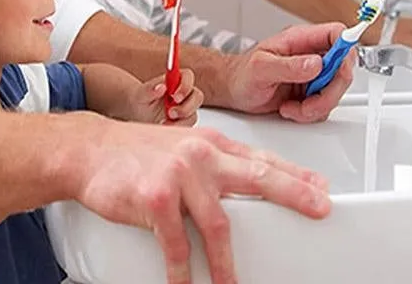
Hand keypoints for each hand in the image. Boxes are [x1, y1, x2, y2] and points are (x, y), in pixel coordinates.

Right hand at [70, 114, 330, 283]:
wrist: (91, 150)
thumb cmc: (138, 152)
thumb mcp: (182, 148)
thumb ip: (213, 166)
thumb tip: (244, 185)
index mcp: (211, 143)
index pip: (262, 158)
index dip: (295, 174)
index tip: (320, 188)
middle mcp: (201, 155)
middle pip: (257, 177)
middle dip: (293, 194)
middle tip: (319, 209)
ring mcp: (179, 176)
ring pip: (219, 223)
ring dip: (230, 261)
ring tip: (236, 283)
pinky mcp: (156, 199)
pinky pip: (178, 245)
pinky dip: (184, 272)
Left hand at [131, 69, 203, 126]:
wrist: (139, 114)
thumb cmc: (143, 99)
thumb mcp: (141, 94)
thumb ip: (150, 89)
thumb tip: (162, 87)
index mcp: (177, 79)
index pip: (188, 76)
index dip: (185, 86)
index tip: (175, 97)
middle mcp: (185, 93)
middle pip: (197, 97)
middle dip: (186, 107)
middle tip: (170, 114)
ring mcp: (187, 108)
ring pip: (193, 115)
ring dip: (180, 122)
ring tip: (163, 124)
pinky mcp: (184, 122)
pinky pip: (187, 127)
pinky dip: (177, 130)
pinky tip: (164, 129)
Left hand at [225, 23, 352, 123]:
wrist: (233, 91)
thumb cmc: (242, 74)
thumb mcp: (261, 67)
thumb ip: (289, 66)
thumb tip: (316, 63)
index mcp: (300, 39)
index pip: (336, 34)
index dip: (347, 47)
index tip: (344, 65)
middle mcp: (310, 55)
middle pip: (342, 67)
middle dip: (330, 90)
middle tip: (310, 100)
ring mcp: (312, 74)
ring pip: (335, 90)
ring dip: (317, 105)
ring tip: (294, 106)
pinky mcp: (311, 92)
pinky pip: (324, 105)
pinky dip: (310, 113)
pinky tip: (292, 109)